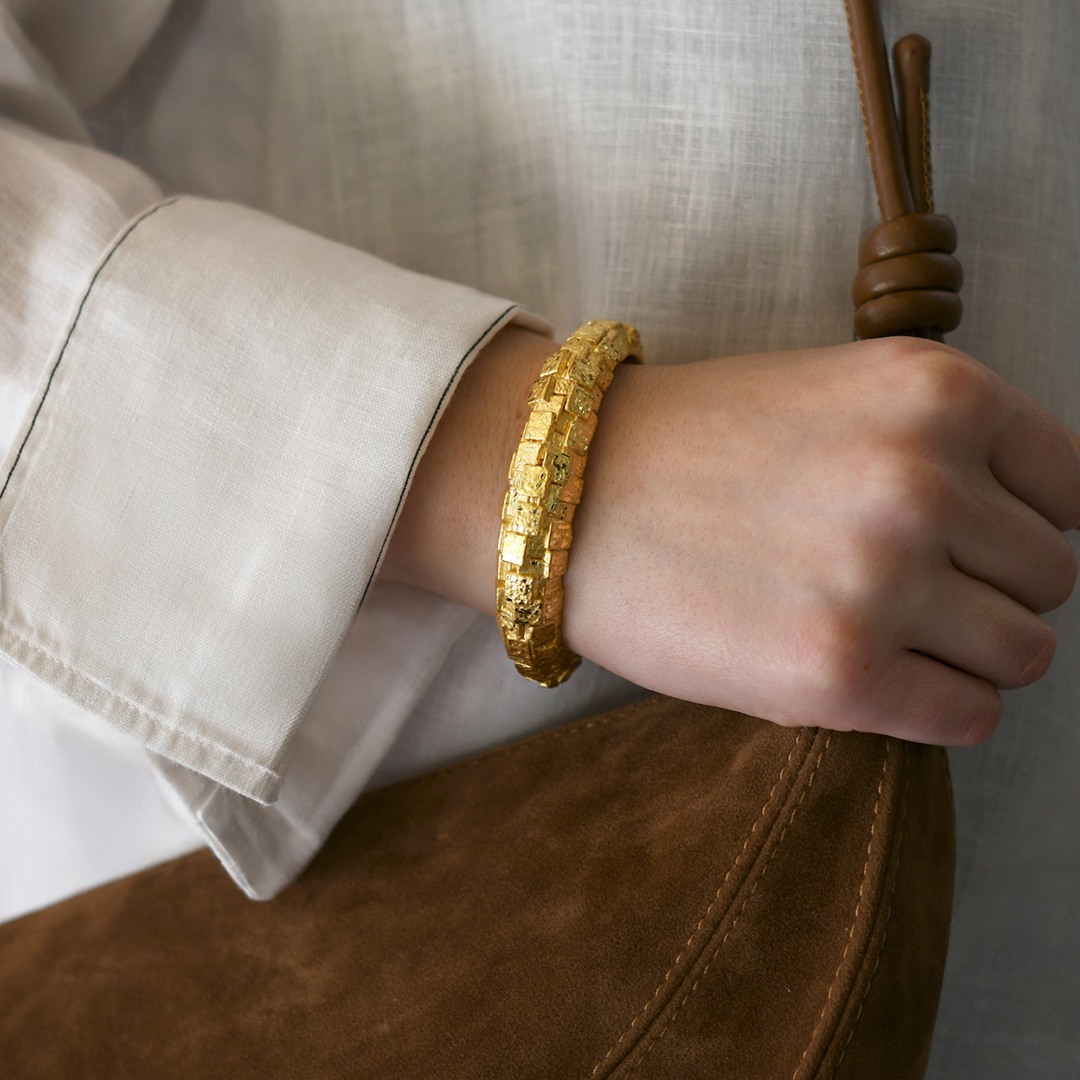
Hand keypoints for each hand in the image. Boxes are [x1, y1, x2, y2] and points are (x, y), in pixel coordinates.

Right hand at [564, 337, 1079, 743]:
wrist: (566, 496)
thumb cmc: (692, 447)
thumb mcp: (836, 397)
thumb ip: (942, 449)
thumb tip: (1021, 538)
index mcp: (935, 391)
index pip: (1073, 487)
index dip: (1021, 524)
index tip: (972, 544)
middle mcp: (924, 480)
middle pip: (1052, 576)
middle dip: (990, 590)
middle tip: (909, 593)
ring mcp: (884, 579)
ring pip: (1024, 653)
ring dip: (966, 654)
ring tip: (886, 637)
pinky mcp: (838, 673)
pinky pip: (969, 717)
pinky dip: (935, 708)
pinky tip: (867, 678)